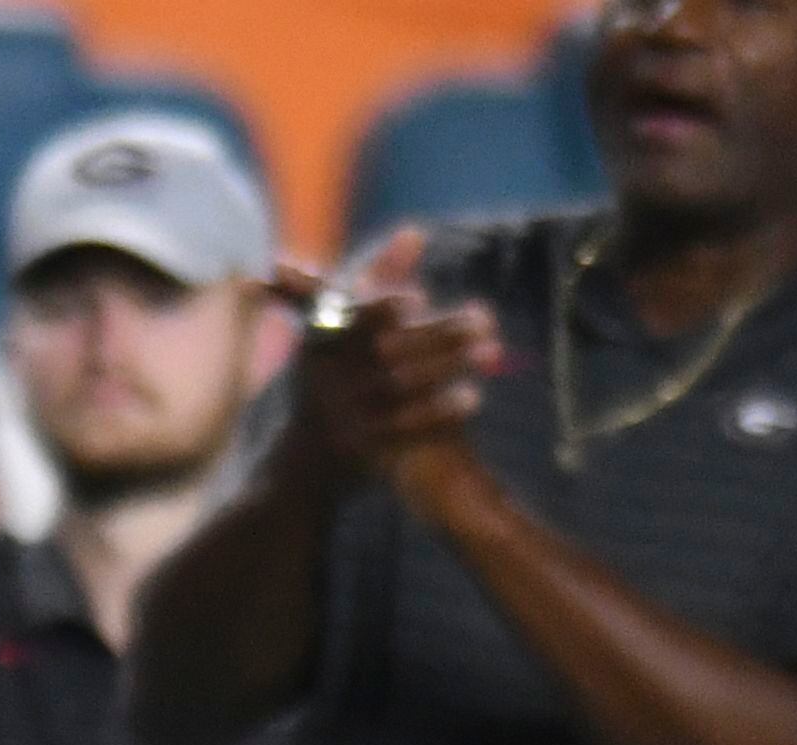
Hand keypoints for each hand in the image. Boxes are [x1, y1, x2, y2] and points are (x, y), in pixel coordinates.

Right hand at [271, 227, 501, 500]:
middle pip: (387, 353)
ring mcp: (340, 418)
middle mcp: (323, 381)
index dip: (379, 309)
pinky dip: (439, 413)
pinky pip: (405, 429)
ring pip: (401, 389)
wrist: (305, 462)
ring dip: (450, 368)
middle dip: (438, 334)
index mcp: (316, 345)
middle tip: (488, 317)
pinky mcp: (358, 451)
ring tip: (492, 352)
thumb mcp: (343, 328)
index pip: (348, 322)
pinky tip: (474, 398)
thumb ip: (379, 280)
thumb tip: (416, 231)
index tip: (419, 297)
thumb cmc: (335, 377)